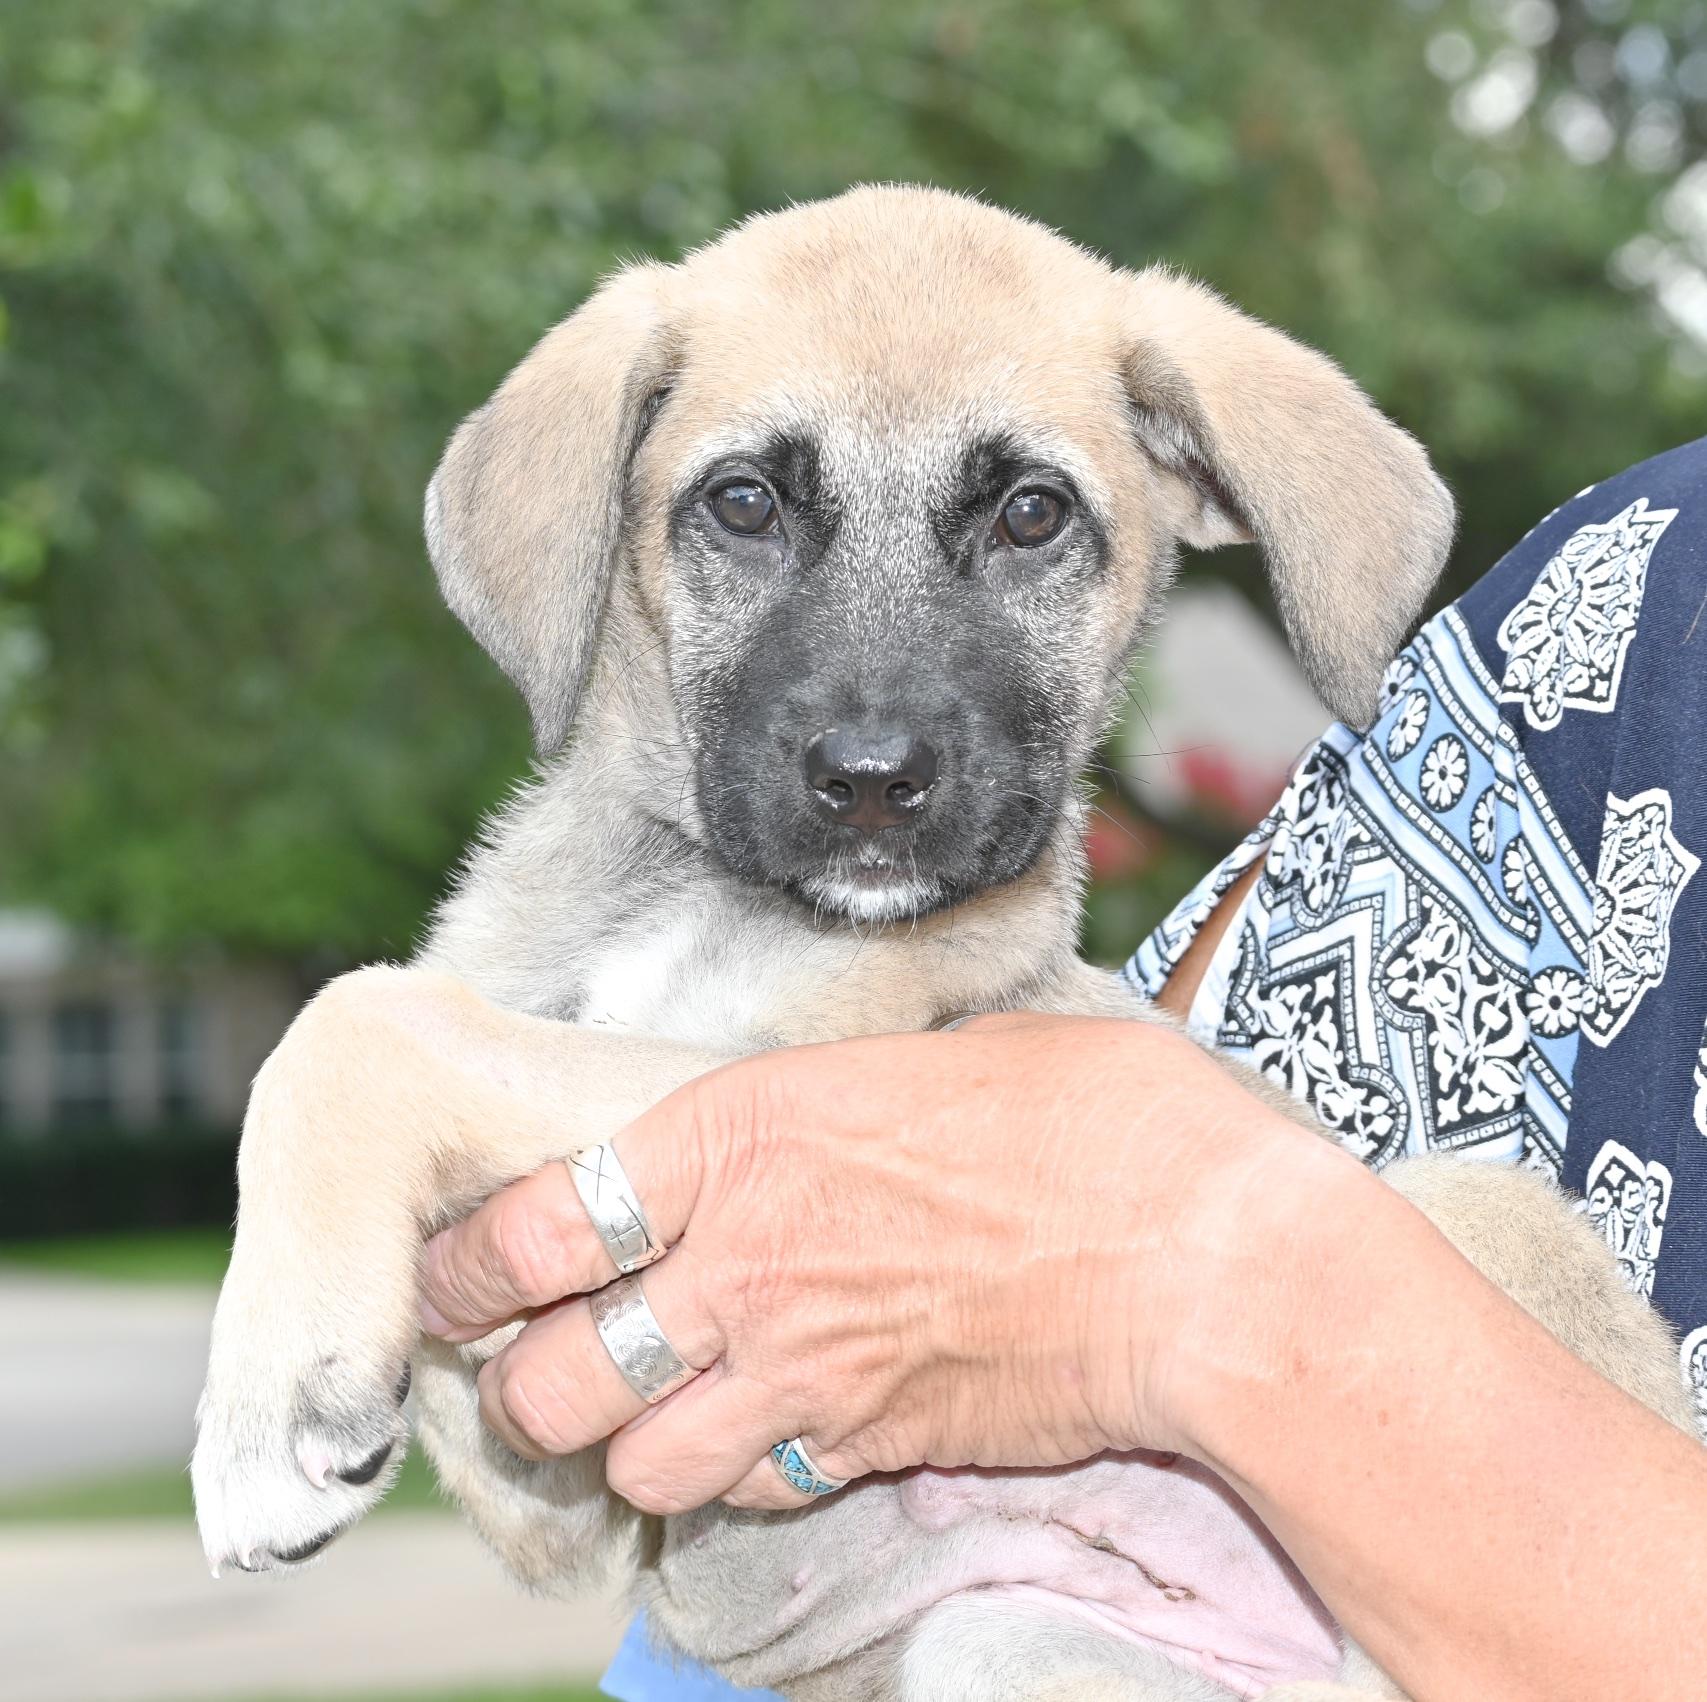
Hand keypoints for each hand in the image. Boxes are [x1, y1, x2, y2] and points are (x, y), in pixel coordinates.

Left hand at [418, 1013, 1328, 1515]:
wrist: (1202, 1254)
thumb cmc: (1094, 1121)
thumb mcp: (941, 1059)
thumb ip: (836, 1105)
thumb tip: (800, 1125)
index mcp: (743, 1132)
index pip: (537, 1223)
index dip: (471, 1266)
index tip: (459, 1278)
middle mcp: (744, 1258)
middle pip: (555, 1375)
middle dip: (531, 1381)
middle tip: (552, 1359)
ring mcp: (801, 1367)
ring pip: (634, 1462)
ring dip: (633, 1443)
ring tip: (663, 1409)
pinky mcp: (867, 1447)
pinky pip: (751, 1492)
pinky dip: (740, 1476)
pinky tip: (773, 1432)